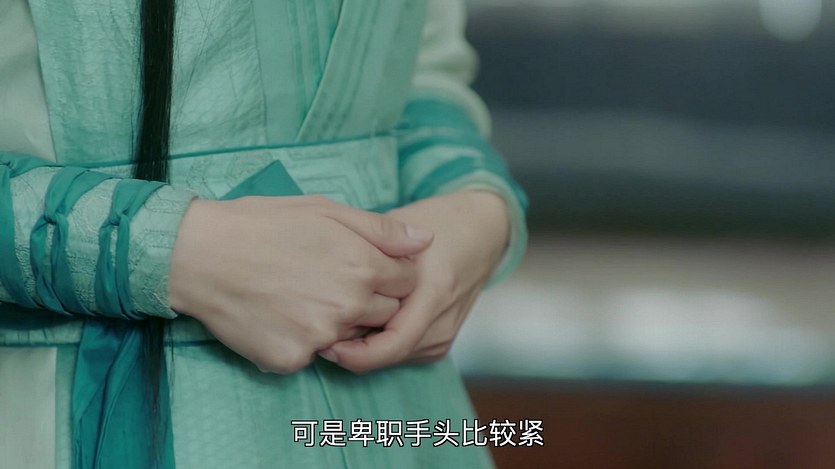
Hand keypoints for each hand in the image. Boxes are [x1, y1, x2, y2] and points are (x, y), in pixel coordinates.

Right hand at [167, 195, 433, 373]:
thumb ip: (381, 230)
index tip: (363, 266)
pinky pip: (313, 356)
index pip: (409, 283)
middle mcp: (349, 306)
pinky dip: (302, 340)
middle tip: (330, 281)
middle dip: (370, 301)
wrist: (199, 254)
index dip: (390, 273)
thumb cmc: (263, 224)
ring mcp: (320, 337)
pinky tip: (280, 314)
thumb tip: (426, 241)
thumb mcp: (325, 210)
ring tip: (304, 295)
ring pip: (352, 338)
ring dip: (339, 322)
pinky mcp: (291, 359)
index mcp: (363, 267)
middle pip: (386, 315)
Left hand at [320, 190, 509, 371]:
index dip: (354, 353)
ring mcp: (446, 334)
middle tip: (321, 334)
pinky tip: (364, 325)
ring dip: (364, 349)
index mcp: (433, 291)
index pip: (392, 344)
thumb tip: (329, 277)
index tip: (326, 342)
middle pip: (388, 355)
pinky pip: (404, 353)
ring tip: (338, 326)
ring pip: (394, 358)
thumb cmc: (440, 223)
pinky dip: (380, 345)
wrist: (483, 233)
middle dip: (351, 352)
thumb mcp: (400, 225)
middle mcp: (442, 320)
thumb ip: (367, 247)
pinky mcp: (442, 341)